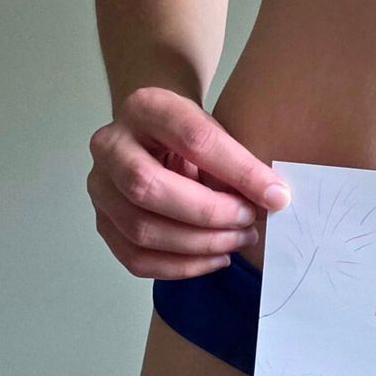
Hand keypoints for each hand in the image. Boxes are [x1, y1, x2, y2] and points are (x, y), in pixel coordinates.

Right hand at [88, 86, 289, 278]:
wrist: (153, 135)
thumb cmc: (190, 133)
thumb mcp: (215, 129)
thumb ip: (236, 161)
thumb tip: (273, 200)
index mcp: (145, 108)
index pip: (192, 139)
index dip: (238, 171)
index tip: (276, 196)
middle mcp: (110, 146)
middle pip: (148, 188)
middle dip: (209, 213)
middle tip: (249, 221)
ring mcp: (99, 188)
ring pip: (141, 230)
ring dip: (199, 244)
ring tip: (239, 239)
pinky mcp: (102, 223)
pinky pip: (136, 259)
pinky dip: (182, 266)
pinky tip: (216, 257)